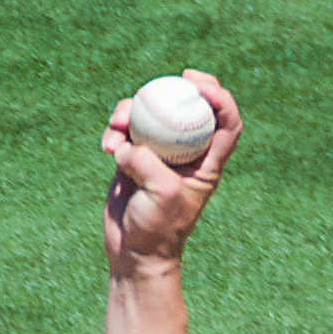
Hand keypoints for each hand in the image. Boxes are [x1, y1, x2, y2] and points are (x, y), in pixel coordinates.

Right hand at [101, 69, 241, 280]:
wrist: (132, 253)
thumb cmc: (157, 229)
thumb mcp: (161, 194)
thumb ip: (147, 162)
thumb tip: (127, 143)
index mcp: (206, 164)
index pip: (226, 125)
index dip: (221, 100)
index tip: (200, 87)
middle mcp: (184, 155)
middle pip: (187, 109)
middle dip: (178, 89)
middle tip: (168, 80)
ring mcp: (157, 154)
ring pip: (149, 115)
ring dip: (130, 112)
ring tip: (117, 126)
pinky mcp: (132, 157)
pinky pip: (123, 132)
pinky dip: (114, 133)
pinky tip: (107, 147)